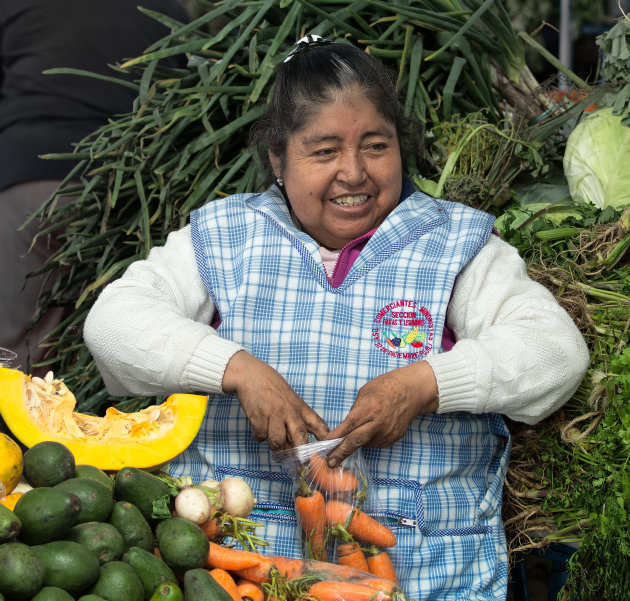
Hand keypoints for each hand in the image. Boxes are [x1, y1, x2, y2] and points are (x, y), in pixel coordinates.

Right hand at [222, 351, 328, 450]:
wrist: (252, 375)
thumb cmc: (273, 389)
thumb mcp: (291, 400)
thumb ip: (295, 421)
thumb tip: (293, 446)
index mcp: (301, 407)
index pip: (319, 425)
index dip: (325, 440)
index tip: (327, 453)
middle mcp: (290, 411)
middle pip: (299, 438)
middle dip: (300, 455)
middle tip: (300, 466)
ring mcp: (274, 414)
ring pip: (277, 442)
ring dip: (275, 448)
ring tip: (273, 446)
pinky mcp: (258, 417)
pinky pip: (260, 437)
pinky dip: (259, 436)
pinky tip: (259, 428)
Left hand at [324, 361, 438, 466]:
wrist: (411, 391)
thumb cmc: (385, 387)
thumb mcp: (364, 393)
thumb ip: (355, 411)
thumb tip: (345, 427)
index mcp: (369, 409)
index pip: (349, 426)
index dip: (336, 437)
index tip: (325, 444)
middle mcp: (378, 423)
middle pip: (356, 441)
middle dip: (341, 453)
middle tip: (330, 462)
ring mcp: (387, 433)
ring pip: (366, 443)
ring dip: (358, 441)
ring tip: (362, 427)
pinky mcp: (394, 438)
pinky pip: (376, 443)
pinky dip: (370, 439)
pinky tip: (373, 428)